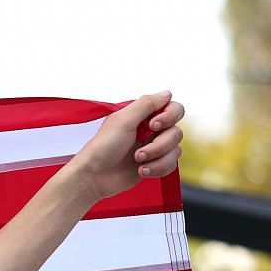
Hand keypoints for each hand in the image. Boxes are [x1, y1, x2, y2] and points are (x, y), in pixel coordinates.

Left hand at [69, 92, 184, 200]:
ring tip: (137, 161)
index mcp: (143, 116)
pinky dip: (158, 168)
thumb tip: (167, 93)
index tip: (153, 125)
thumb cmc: (103, 148)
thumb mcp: (123, 120)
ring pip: (175, 149)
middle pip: (176, 132)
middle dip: (160, 144)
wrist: (94, 177)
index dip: (170, 116)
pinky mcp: (154, 164)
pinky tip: (141, 171)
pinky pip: (171, 165)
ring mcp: (153, 147)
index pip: (174, 108)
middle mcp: (151, 130)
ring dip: (157, 158)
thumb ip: (146, 104)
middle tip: (139, 151)